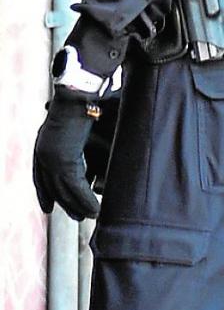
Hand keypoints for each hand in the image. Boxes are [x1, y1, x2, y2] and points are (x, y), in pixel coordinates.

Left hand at [33, 97, 100, 220]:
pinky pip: (75, 187)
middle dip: (64, 203)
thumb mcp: (84, 124)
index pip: (40, 175)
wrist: (81, 92)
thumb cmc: (86, 102)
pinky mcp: (64, 160)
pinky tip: (96, 210)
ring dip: (78, 206)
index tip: (48, 207)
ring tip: (90, 216)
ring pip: (64, 190)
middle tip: (76, 217)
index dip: (44, 192)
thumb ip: (85, 137)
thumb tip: (89, 144)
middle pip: (51, 186)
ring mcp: (52, 158)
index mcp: (44, 143)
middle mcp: (43, 152)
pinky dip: (86, 200)